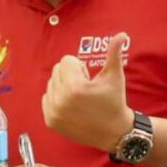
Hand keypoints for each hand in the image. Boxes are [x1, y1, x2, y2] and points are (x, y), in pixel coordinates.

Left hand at [42, 32, 131, 151]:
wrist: (114, 132)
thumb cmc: (114, 101)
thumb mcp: (114, 76)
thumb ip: (114, 53)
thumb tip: (121, 34)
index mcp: (74, 87)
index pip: (66, 60)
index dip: (81, 68)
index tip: (90, 80)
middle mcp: (61, 100)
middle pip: (57, 70)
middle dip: (71, 75)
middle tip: (85, 89)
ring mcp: (54, 112)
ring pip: (51, 84)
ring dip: (63, 86)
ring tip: (79, 98)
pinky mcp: (50, 121)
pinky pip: (46, 98)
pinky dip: (57, 99)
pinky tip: (72, 107)